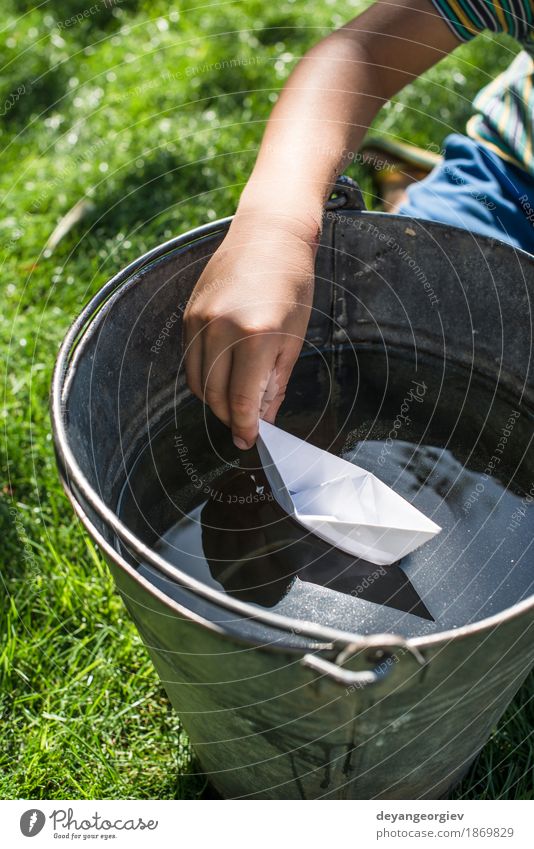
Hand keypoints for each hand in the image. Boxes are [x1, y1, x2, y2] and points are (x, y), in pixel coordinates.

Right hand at [183, 212, 319, 448]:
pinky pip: (190, 359)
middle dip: (231, 418)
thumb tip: (263, 416)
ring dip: (214, 400)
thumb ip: (276, 381)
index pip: (242, 400)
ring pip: (197, 381)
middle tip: (245, 426)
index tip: (250, 442)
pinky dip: (203, 376)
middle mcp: (222, 328)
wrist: (268, 234)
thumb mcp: (295, 337)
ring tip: (235, 403)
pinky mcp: (189, 314)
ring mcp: (200, 320)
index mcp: (256, 335)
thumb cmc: (292, 283)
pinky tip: (222, 377)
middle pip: (215, 396)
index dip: (246, 428)